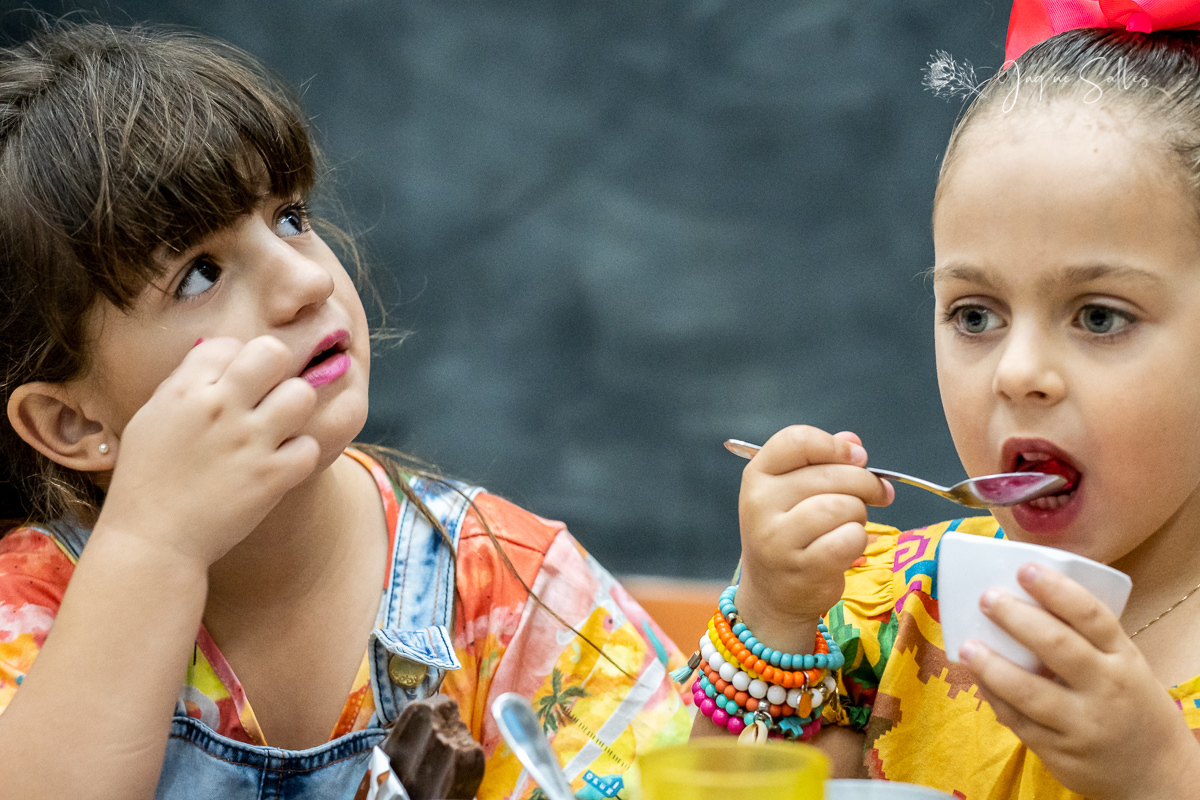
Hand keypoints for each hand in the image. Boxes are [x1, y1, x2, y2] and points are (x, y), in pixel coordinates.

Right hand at [97, 336, 319, 567]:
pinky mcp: (272, 476)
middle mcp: (219, 409)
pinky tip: (281, 464)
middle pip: (272, 352)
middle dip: (275, 369)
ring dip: (294, 410)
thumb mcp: (152, 420)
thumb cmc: (148, 480)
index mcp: (184, 391)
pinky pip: (310, 446)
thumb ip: (185, 385)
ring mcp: (249, 442)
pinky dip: (299, 455)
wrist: (152, 541)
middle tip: (268, 394)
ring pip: (302, 394)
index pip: (228, 344)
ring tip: (279, 428)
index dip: (234, 362)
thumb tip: (220, 356)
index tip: (231, 386)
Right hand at [735, 425, 892, 652]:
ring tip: (852, 524)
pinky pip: (851, 538)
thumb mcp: (794, 492)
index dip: (835, 446)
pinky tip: (848, 546)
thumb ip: (821, 461)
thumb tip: (852, 442)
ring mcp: (777, 538)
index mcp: (757, 475)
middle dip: (865, 483)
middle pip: (832, 474)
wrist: (772, 593)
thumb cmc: (790, 533)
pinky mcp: (801, 567)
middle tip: (876, 493)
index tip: (857, 458)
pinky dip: (859, 540)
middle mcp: (760, 503)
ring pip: (845, 506)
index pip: (797, 440)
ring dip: (860, 514)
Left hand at [961, 563, 1199, 799]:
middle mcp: (1105, 689)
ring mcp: (1081, 724)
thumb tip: (1024, 597)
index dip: (1057, 590)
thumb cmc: (1131, 704)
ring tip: (967, 646)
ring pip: (1029, 692)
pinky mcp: (1059, 752)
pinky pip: (1018, 721)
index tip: (1025, 569)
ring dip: (992, 666)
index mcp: (1123, 658)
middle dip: (1016, 618)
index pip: (1091, 616)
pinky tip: (978, 678)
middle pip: (1057, 646)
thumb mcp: (1124, 666)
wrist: (1158, 773)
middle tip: (987, 598)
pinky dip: (993, 697)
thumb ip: (1085, 639)